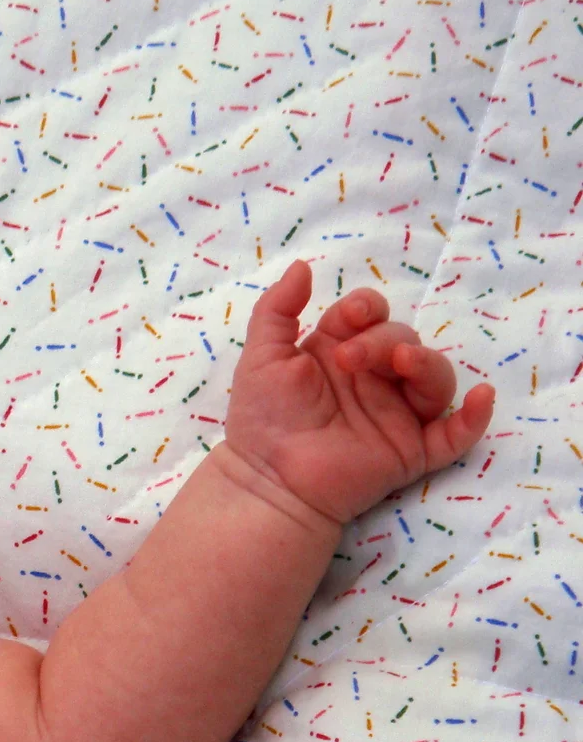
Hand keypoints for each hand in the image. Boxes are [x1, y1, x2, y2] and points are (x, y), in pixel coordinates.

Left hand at [222, 259, 494, 525]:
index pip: (373, 316)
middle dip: (384, 341)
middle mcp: (374, 379)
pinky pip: (458, 434)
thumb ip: (278, 309)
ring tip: (401, 365)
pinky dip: (474, 417)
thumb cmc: (261, 417)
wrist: (267, 476)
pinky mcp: (412, 451)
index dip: (369, 308)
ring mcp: (397, 414)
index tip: (352, 316)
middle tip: (350, 360)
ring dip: (426, 364)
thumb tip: (303, 265)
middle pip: (405, 340)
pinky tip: (480, 397)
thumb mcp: (262, 355)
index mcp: (342, 352)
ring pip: (436, 378)